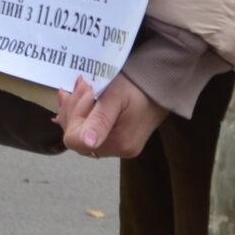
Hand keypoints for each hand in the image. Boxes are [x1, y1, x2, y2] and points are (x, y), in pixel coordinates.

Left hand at [53, 74, 167, 158]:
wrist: (161, 84)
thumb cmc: (138, 86)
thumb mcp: (116, 96)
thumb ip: (101, 119)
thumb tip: (88, 142)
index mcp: (119, 142)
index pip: (75, 140)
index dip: (73, 115)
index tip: (83, 92)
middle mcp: (119, 150)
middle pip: (77, 138)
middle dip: (74, 110)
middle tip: (82, 85)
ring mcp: (119, 146)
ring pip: (81, 134)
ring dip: (77, 109)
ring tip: (83, 87)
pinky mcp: (119, 139)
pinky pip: (90, 131)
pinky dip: (83, 114)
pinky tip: (84, 97)